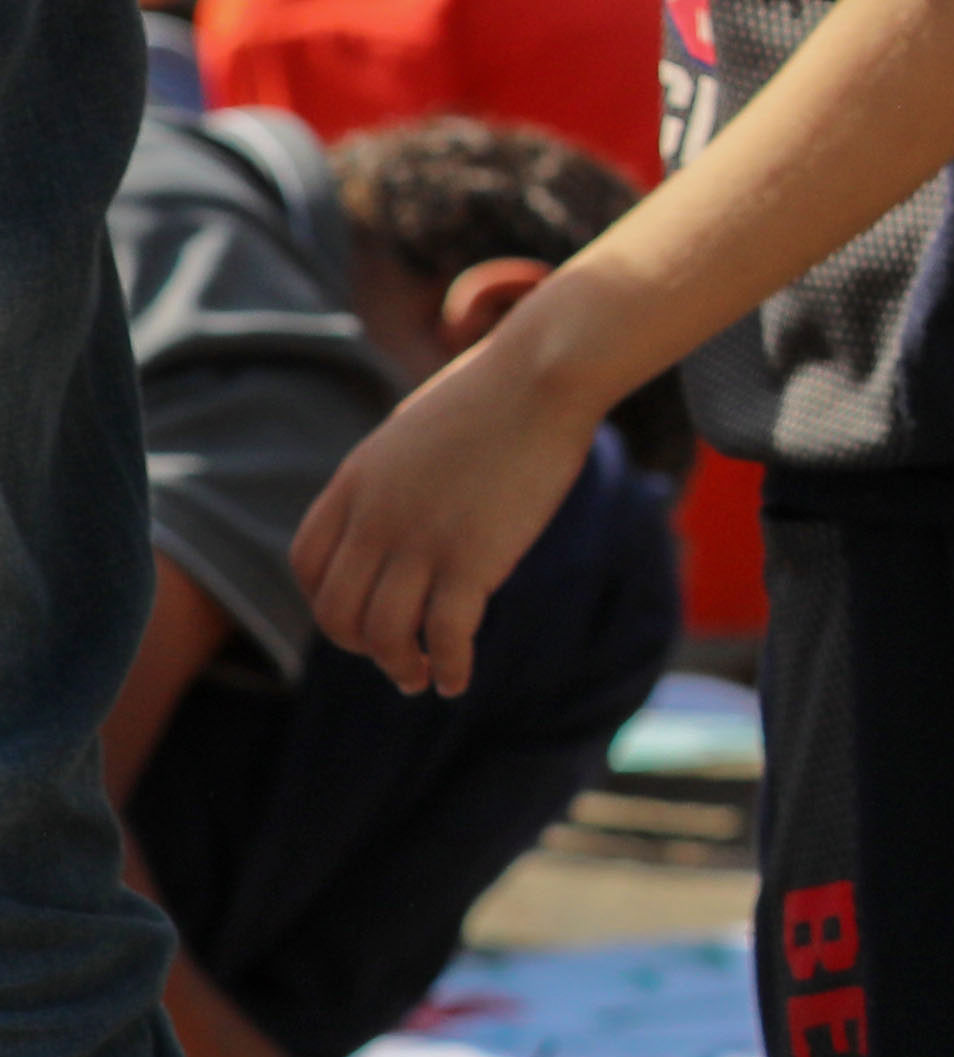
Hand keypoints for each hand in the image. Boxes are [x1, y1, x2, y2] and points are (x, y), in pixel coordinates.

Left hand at [289, 327, 607, 701]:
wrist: (542, 375)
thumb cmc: (496, 391)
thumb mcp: (418, 431)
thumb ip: (398, 475)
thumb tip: (408, 502)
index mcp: (356, 482)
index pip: (308, 562)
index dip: (325, 600)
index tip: (355, 614)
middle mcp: (375, 518)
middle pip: (337, 610)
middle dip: (359, 645)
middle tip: (392, 658)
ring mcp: (420, 541)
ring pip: (383, 633)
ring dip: (399, 667)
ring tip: (421, 678)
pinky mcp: (472, 560)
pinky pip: (445, 636)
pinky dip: (448, 669)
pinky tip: (457, 681)